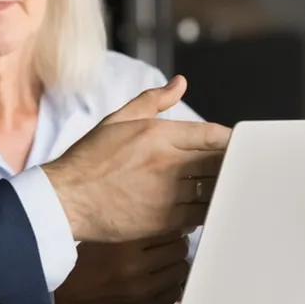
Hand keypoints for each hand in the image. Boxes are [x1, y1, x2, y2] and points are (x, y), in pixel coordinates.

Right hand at [41, 75, 229, 241]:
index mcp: (158, 134)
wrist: (67, 199)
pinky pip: (200, 215)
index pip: (212, 135)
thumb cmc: (90, 159)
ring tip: (224, 188)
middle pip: (218, 163)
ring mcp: (167, 193)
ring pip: (212, 191)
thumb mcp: (118, 120)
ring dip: (220, 189)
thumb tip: (180, 83)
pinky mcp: (164, 220)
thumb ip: (153, 100)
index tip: (235, 145)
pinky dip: (205, 211)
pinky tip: (202, 207)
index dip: (230, 141)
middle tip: (236, 167)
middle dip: (229, 165)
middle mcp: (166, 163)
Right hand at [53, 231, 188, 303]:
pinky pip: (175, 292)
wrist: (72, 298)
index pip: (167, 230)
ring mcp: (144, 292)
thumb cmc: (86, 261)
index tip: (168, 229)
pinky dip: (171, 284)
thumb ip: (133, 228)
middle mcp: (136, 268)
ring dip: (175, 263)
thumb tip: (166, 221)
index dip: (170, 227)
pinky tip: (161, 280)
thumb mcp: (105, 236)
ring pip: (181, 270)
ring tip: (166, 262)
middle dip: (177, 244)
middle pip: (178, 249)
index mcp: (124, 245)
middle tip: (169, 244)